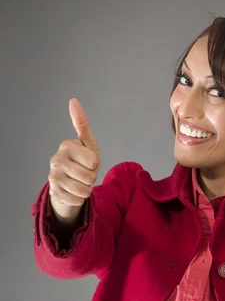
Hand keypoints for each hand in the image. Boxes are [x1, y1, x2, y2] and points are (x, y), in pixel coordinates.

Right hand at [48, 98, 100, 219]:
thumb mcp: (88, 143)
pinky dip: (80, 198)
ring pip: (84, 190)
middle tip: (85, 174)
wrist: (69, 183)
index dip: (95, 163)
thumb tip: (73, 101)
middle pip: (89, 177)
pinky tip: (73, 191)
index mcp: (66, 145)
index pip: (92, 161)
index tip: (88, 161)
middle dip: (92, 178)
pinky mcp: (54, 192)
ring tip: (80, 183)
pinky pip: (78, 200)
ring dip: (87, 189)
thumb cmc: (82, 160)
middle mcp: (56, 160)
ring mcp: (53, 177)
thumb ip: (82, 124)